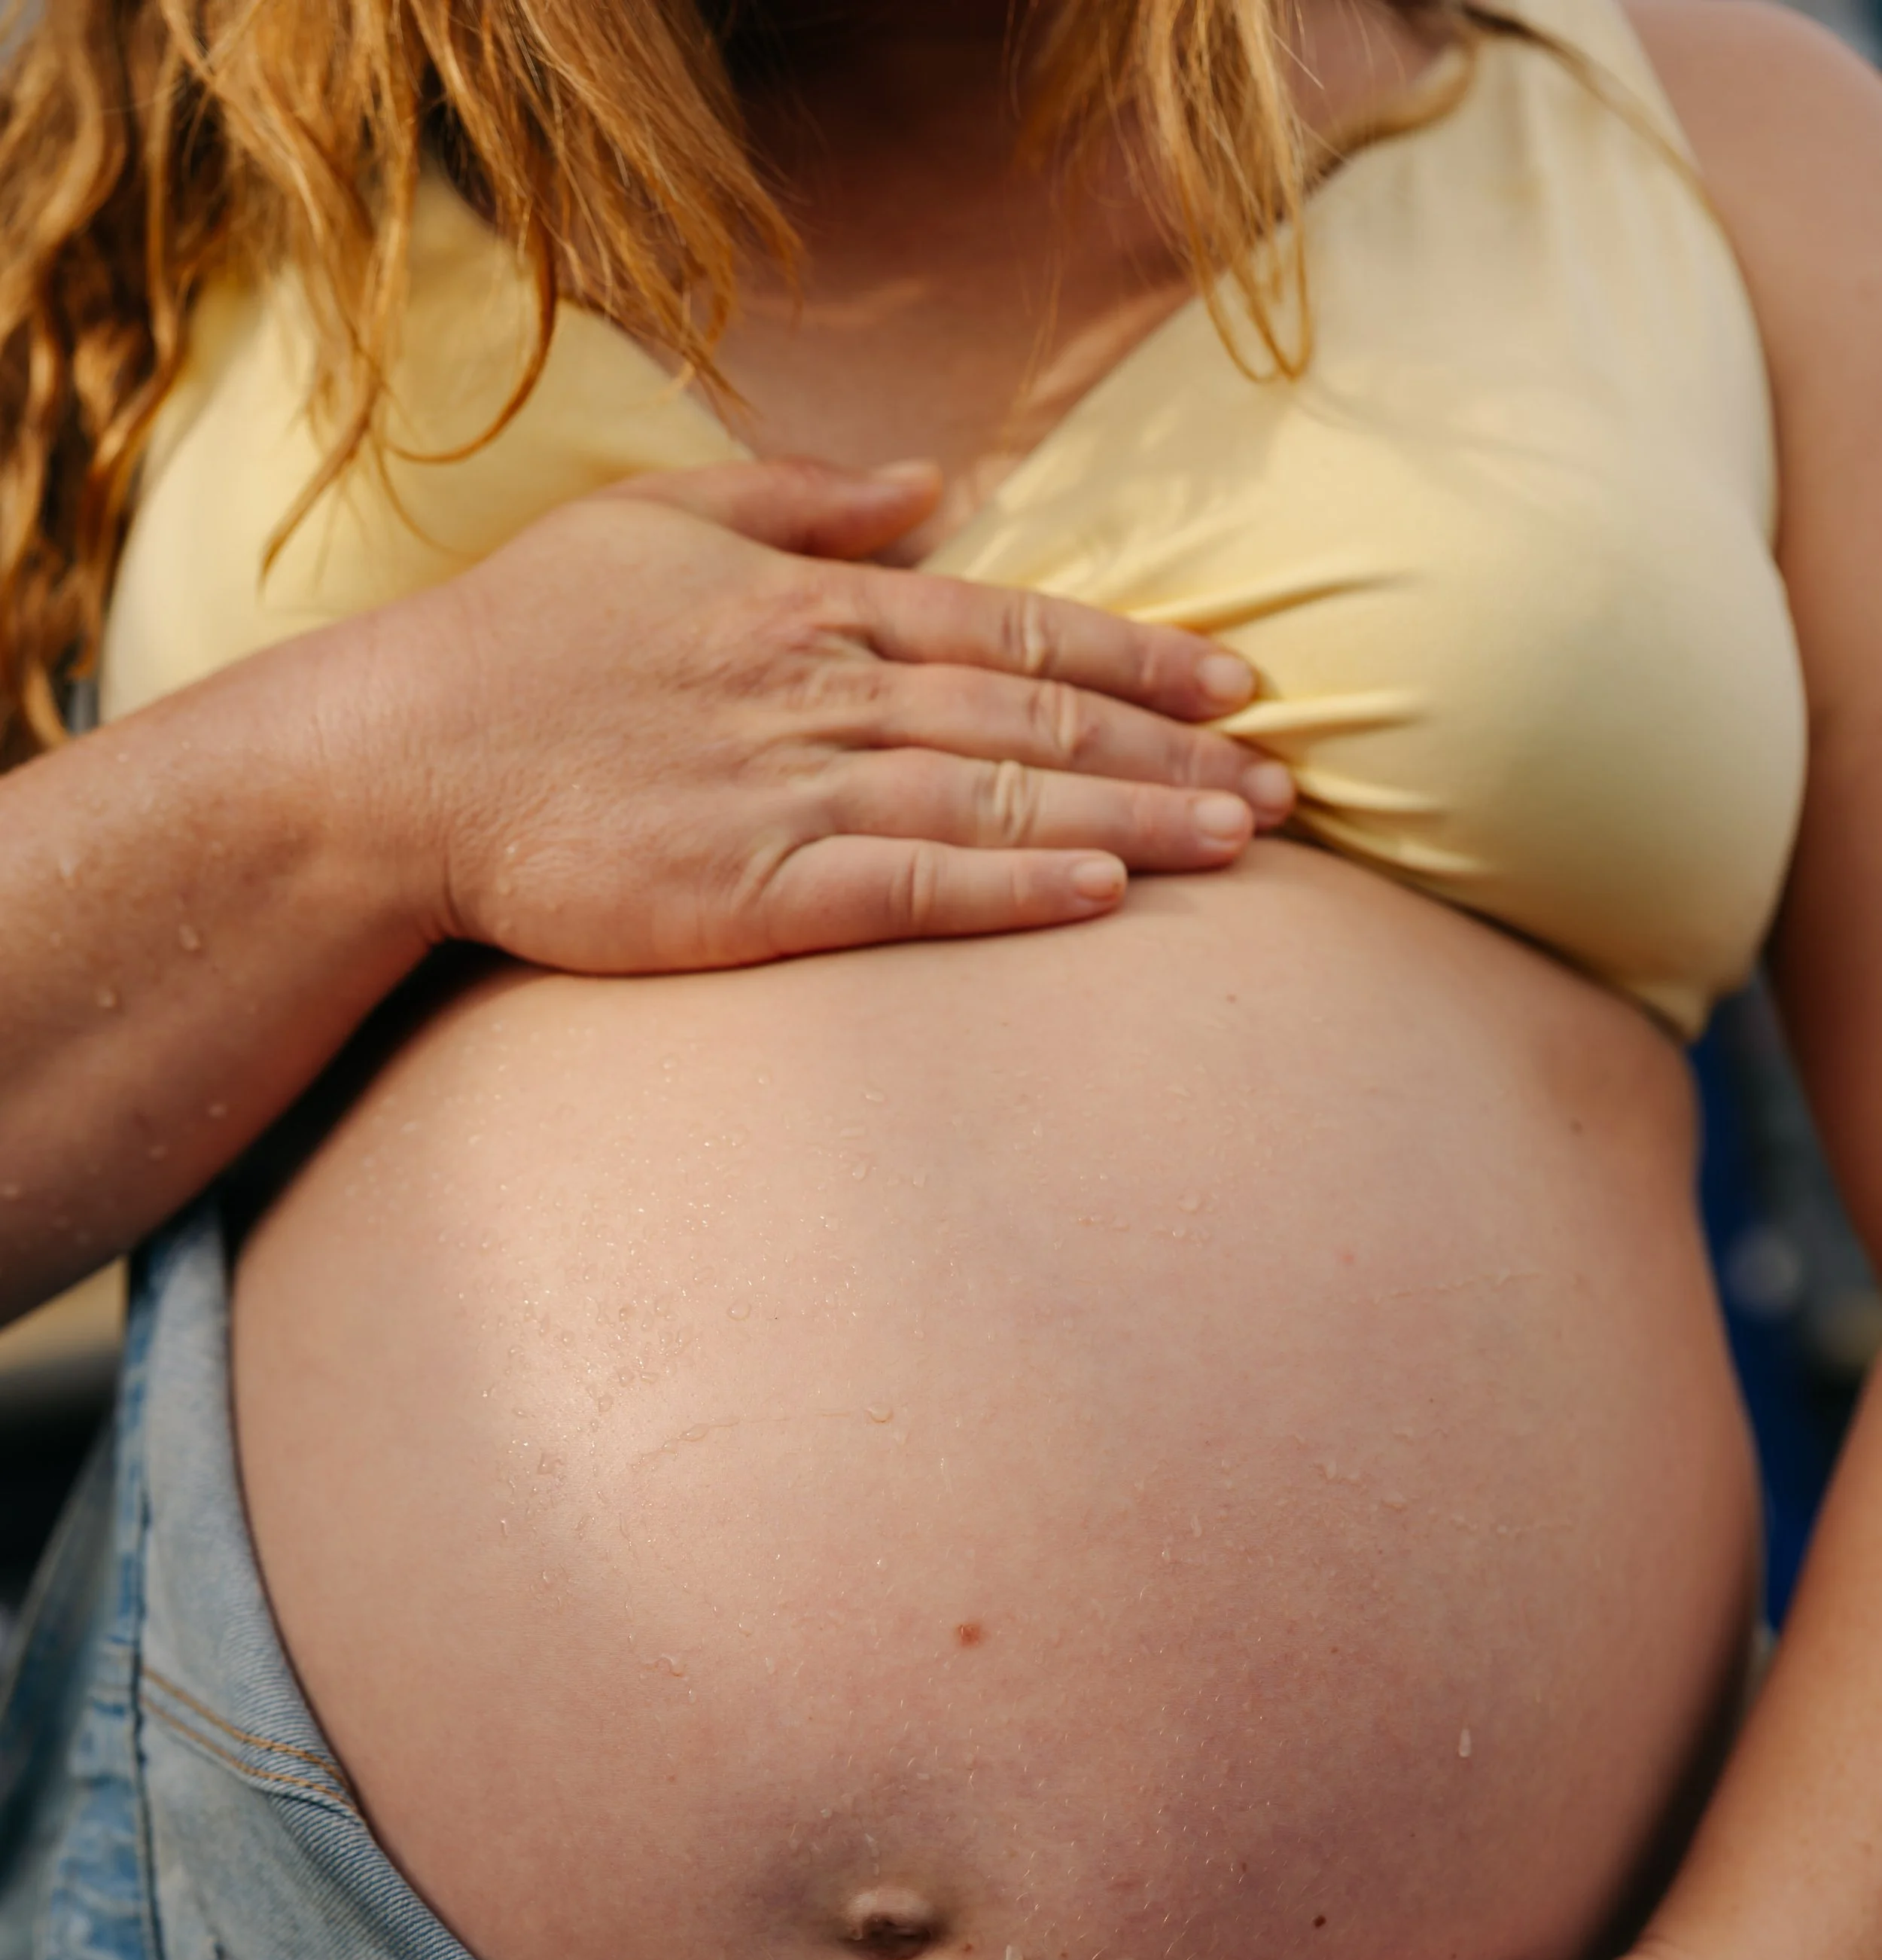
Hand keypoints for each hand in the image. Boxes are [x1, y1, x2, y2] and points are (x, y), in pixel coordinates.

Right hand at [370, 454, 1291, 972]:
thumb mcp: (659, 521)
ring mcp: (790, 795)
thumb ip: (804, 503)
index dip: (1140, 660)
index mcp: (813, 607)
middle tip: (1287, 786)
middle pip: (1039, 724)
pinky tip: (1110, 899)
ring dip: (1136, 821)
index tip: (1238, 686)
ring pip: (1003, 806)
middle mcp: (825, 692)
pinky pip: (912, 891)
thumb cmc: (522, 643)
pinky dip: (1017, 893)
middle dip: (1177, 751)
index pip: (1016, 631)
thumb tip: (930, 486)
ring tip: (1244, 843)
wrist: (400, 763)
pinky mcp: (750, 896)